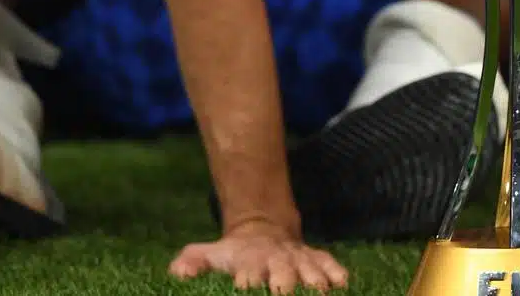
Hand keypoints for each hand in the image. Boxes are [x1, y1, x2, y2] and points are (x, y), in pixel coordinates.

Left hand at [169, 220, 348, 292]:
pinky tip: (342, 285)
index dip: (248, 280)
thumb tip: (178, 273)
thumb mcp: (209, 253)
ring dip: (315, 282)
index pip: (249, 272)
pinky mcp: (317, 258)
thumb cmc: (233, 254)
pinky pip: (330, 263)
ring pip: (310, 269)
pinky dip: (337, 274)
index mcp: (249, 261)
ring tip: (318, 293)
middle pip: (283, 272)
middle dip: (285, 284)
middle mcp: (276, 259)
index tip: (245, 286)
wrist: (264, 230)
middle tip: (283, 292)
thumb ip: (192, 262)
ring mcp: (299, 259)